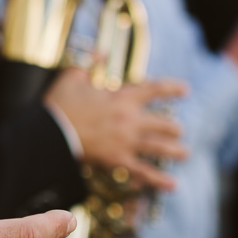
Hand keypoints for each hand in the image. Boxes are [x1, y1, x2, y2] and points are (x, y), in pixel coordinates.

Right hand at [46, 71, 187, 189]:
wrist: (51, 133)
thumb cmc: (61, 104)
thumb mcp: (73, 76)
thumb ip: (90, 62)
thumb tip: (100, 53)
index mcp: (122, 97)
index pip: (155, 89)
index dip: (173, 88)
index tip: (185, 90)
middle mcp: (130, 119)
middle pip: (163, 123)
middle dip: (173, 128)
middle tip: (178, 130)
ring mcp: (126, 141)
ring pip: (159, 147)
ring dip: (175, 150)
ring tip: (185, 153)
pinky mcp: (118, 160)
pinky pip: (143, 171)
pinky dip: (159, 179)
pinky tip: (172, 184)